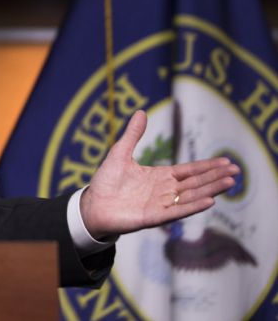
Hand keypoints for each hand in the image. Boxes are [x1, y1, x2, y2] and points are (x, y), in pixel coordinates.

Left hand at [80, 110, 238, 238]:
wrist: (91, 204)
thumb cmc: (105, 181)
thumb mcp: (120, 152)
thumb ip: (133, 134)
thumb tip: (141, 111)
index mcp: (159, 176)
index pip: (189, 171)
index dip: (207, 166)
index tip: (226, 161)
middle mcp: (164, 191)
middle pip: (195, 183)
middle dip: (215, 176)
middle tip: (236, 171)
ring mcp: (160, 205)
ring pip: (191, 196)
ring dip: (210, 190)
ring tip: (230, 183)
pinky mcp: (153, 217)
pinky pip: (177, 211)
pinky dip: (193, 206)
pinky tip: (209, 201)